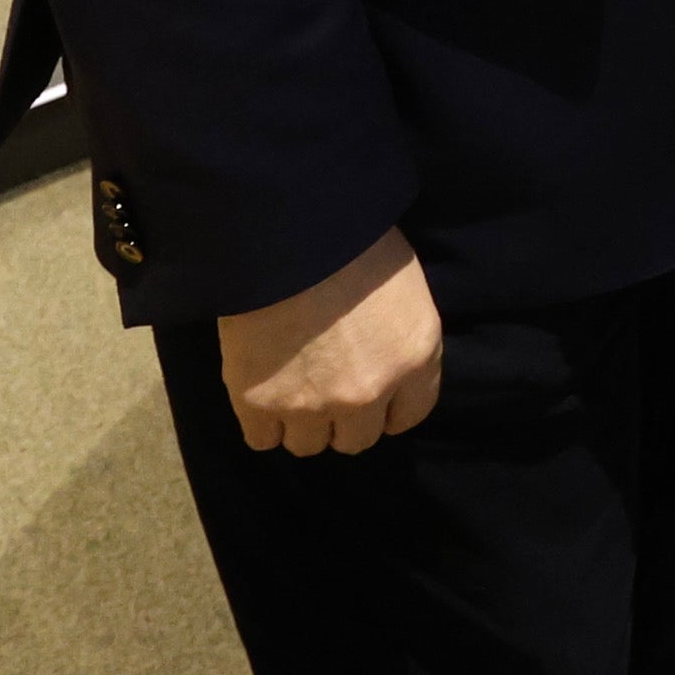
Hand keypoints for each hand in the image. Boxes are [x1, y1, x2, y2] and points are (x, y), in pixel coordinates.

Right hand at [216, 227, 442, 454]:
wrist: (289, 230)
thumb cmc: (355, 239)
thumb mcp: (405, 286)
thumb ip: (400, 338)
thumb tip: (383, 359)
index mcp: (415, 357)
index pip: (410, 415)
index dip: (389, 408)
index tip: (375, 396)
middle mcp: (369, 393)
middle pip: (357, 440)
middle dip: (345, 419)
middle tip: (327, 386)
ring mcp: (312, 403)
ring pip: (309, 444)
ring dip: (302, 423)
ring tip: (292, 387)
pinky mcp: (259, 402)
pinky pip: (262, 440)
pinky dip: (263, 423)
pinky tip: (263, 395)